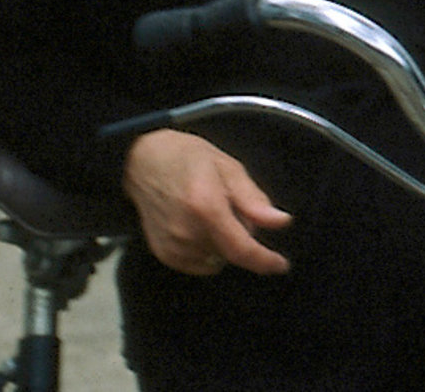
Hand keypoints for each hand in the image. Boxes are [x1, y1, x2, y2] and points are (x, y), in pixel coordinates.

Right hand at [123, 129, 291, 276]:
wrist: (143, 162)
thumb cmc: (188, 159)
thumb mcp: (229, 168)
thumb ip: (254, 200)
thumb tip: (281, 222)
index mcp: (205, 207)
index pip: (240, 248)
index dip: (264, 261)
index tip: (281, 265)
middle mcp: (186, 232)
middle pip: (233, 252)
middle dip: (242, 234)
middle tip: (229, 206)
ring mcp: (172, 246)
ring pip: (218, 259)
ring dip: (223, 243)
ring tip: (209, 214)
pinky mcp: (164, 254)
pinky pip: (200, 263)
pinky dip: (207, 249)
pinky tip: (197, 226)